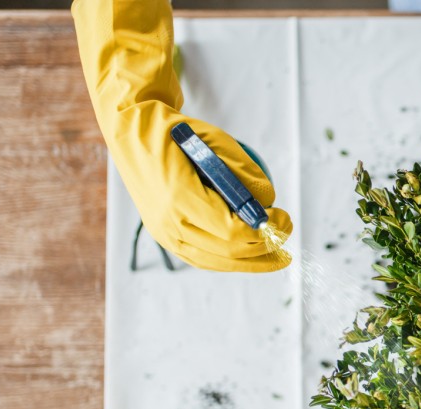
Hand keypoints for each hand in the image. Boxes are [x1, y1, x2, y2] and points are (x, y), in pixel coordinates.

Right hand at [72, 0, 292, 271]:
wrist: (134, 134)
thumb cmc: (180, 134)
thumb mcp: (218, 142)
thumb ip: (245, 175)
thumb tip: (268, 203)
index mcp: (180, 197)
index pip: (233, 231)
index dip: (265, 230)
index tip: (284, 218)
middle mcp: (169, 223)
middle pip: (229, 251)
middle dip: (264, 248)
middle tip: (285, 234)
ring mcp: (164, 234)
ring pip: (217, 261)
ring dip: (250, 262)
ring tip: (275, 257)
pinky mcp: (165, 238)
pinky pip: (202, 259)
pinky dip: (229, 260)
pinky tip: (249, 256)